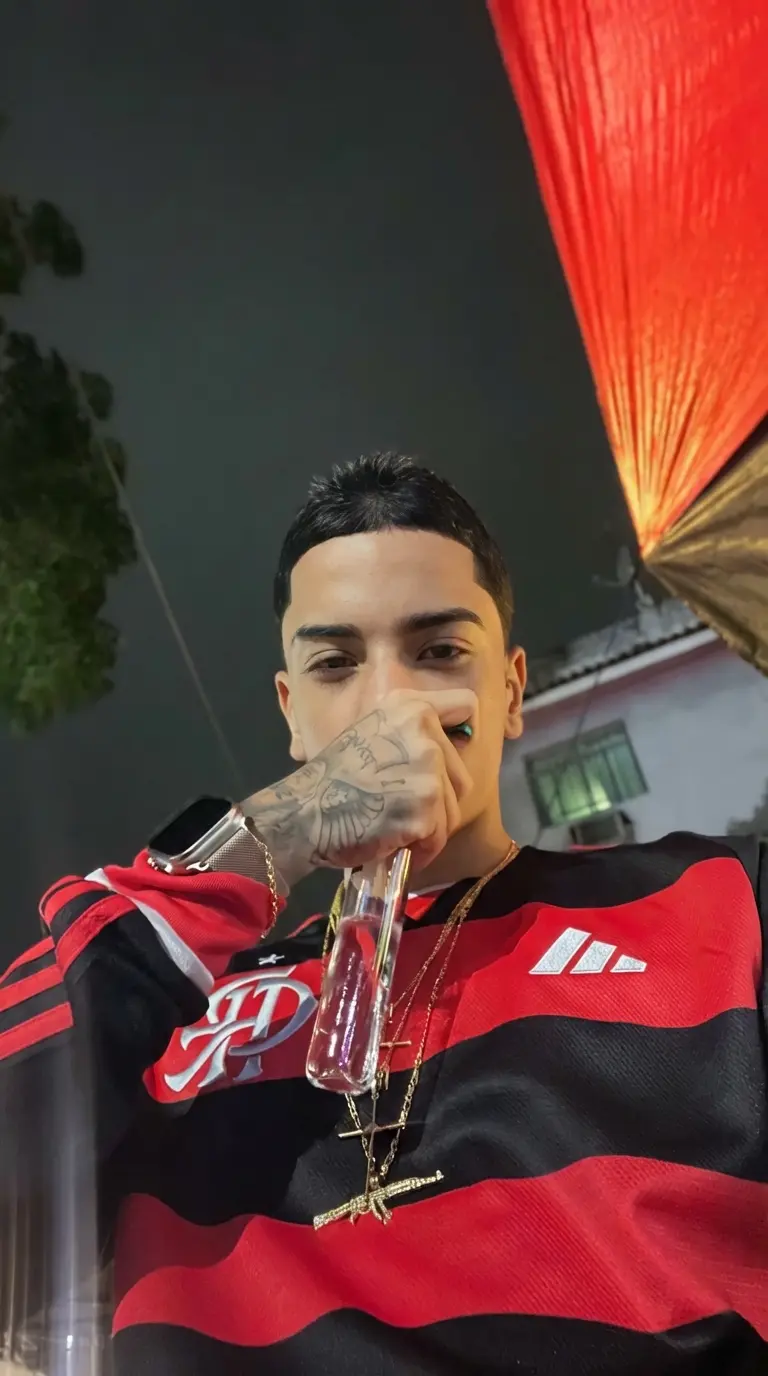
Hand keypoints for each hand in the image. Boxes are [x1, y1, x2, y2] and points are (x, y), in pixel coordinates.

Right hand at [243, 689, 475, 887]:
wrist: (303, 812)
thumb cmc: (332, 781)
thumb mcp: (371, 734)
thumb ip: (409, 736)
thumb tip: (446, 749)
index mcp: (409, 706)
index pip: (465, 706)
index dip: (459, 735)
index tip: (441, 760)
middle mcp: (423, 729)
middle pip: (462, 775)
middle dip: (438, 800)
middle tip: (400, 810)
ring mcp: (427, 767)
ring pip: (452, 809)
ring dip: (428, 827)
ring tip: (393, 828)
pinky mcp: (426, 804)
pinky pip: (438, 836)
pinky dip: (420, 849)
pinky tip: (394, 846)